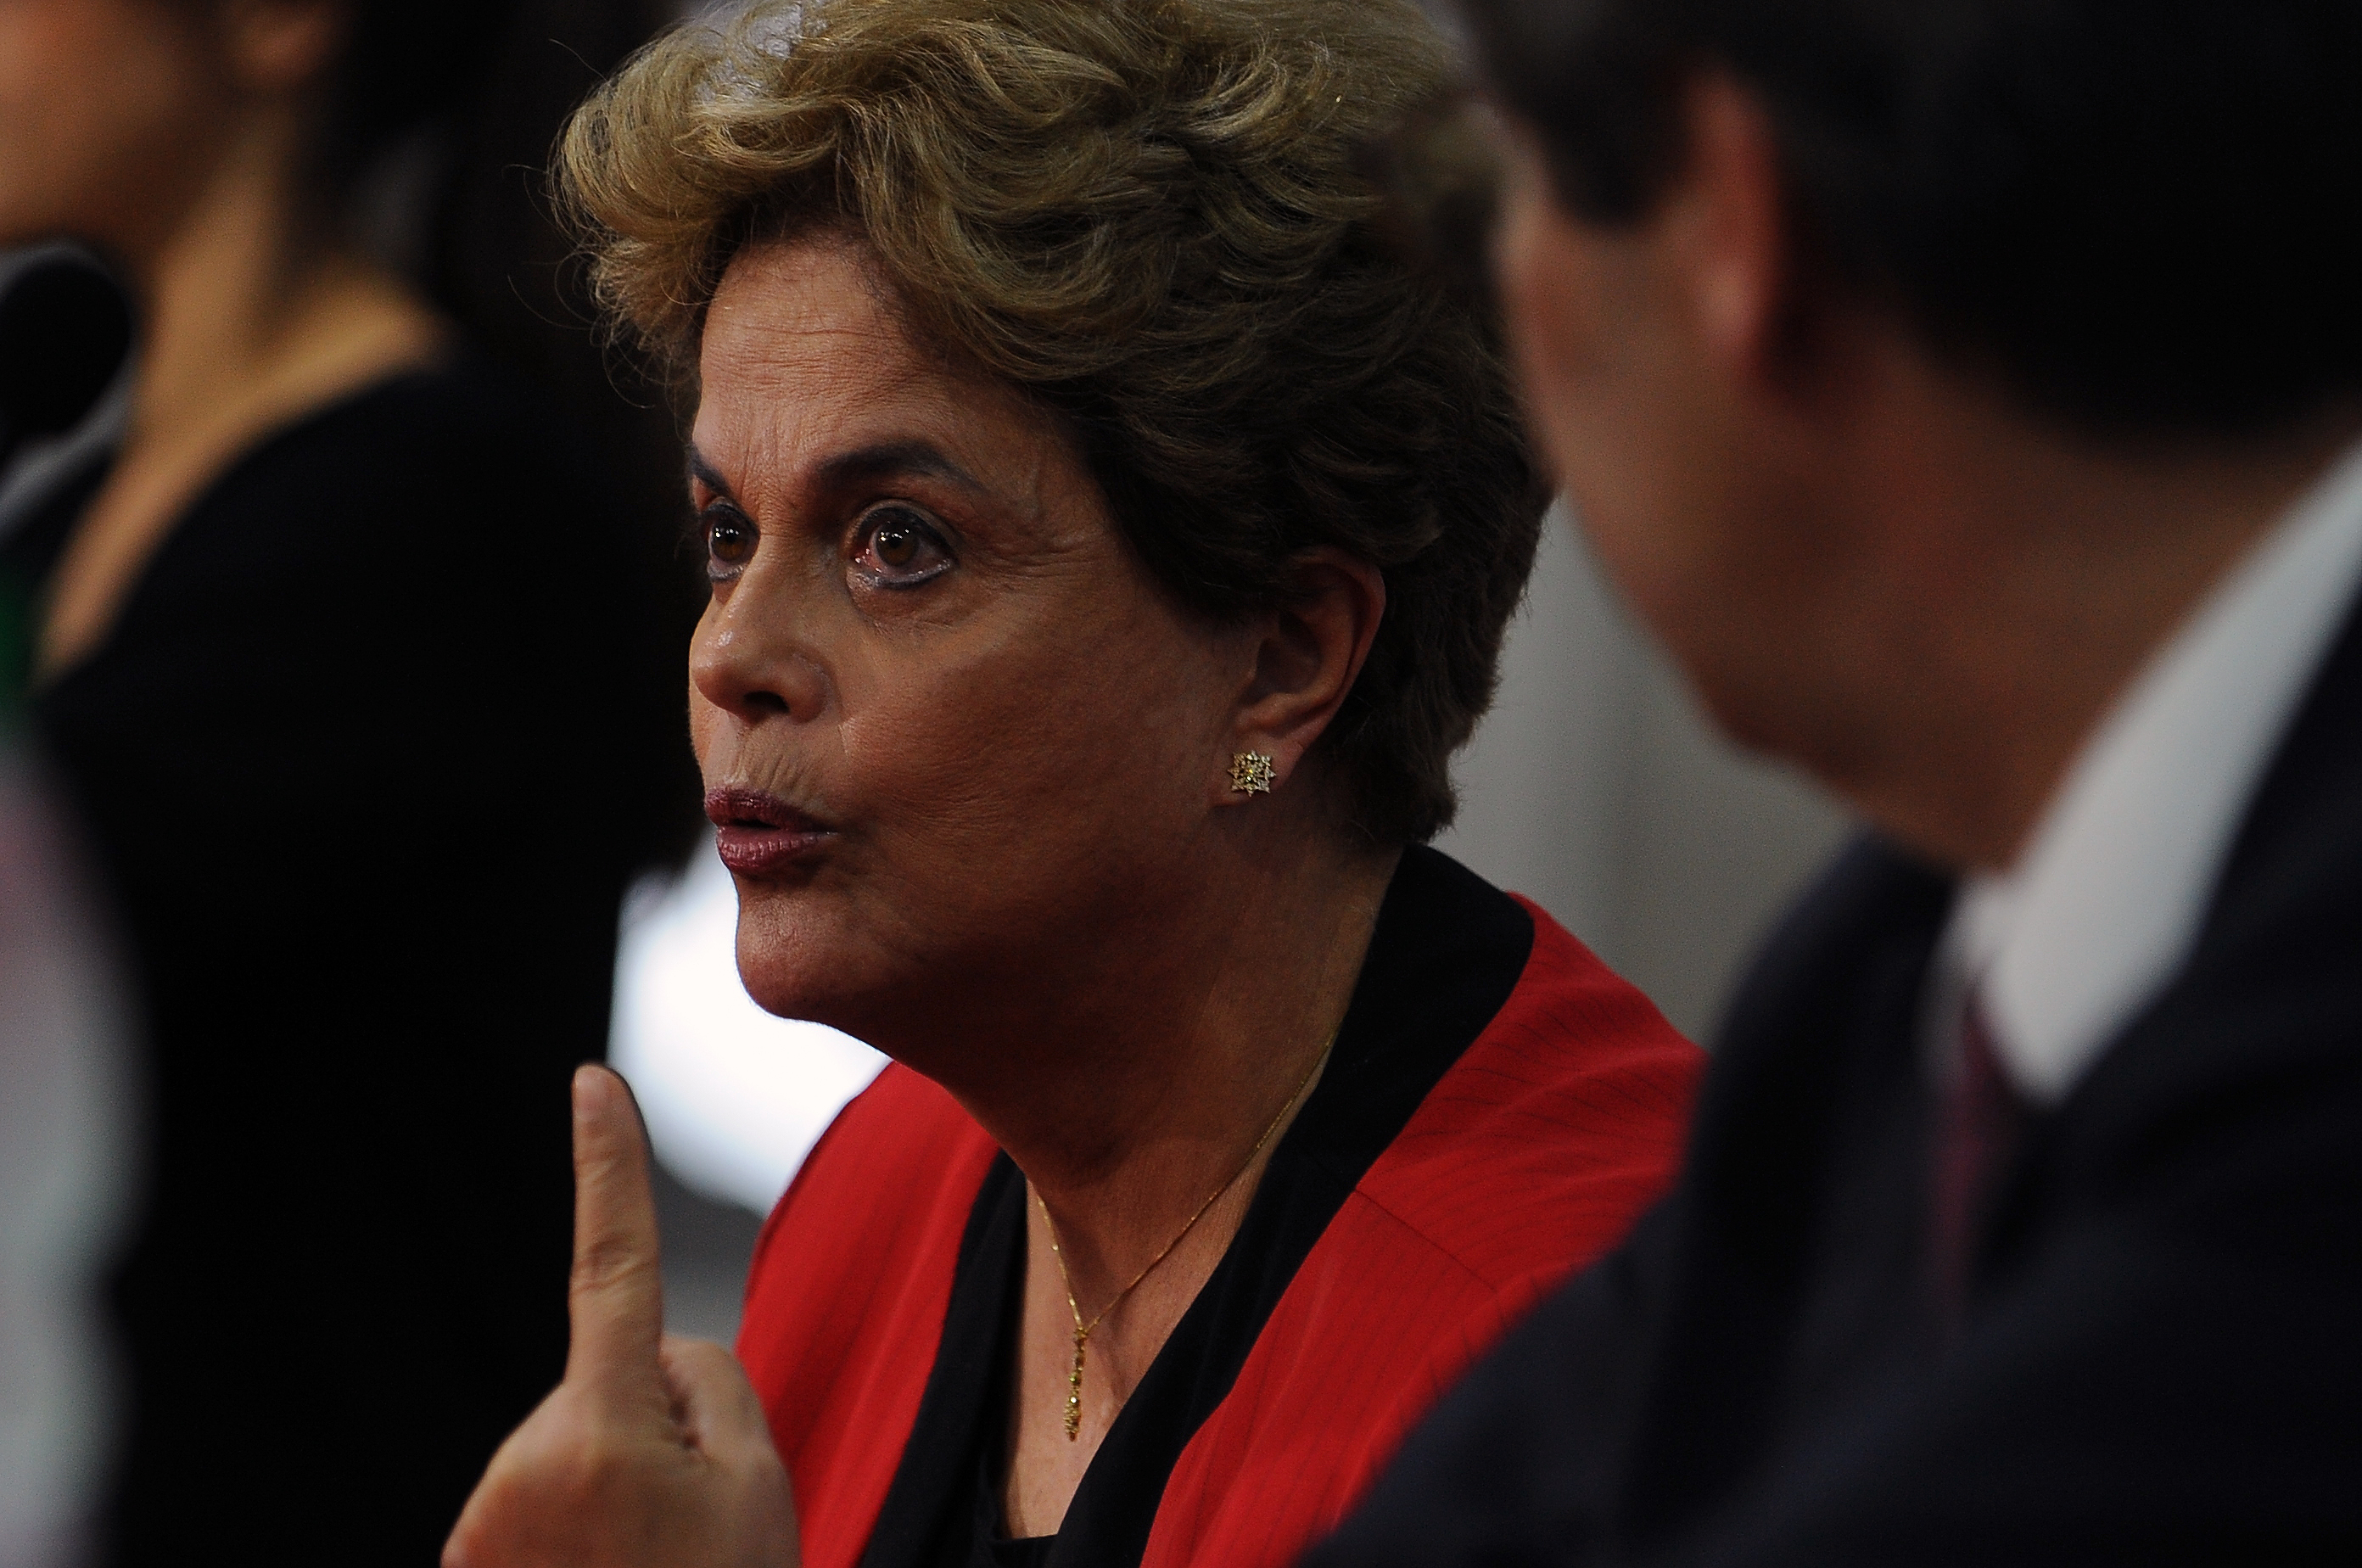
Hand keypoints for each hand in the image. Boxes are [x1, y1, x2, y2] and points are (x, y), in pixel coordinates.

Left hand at [444, 1065, 799, 1567]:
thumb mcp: (761, 1482)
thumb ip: (711, 1383)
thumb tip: (659, 1355)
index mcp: (599, 1427)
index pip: (614, 1266)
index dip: (609, 1166)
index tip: (593, 1080)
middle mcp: (519, 1462)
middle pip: (610, 1382)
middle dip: (658, 1427)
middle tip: (697, 1527)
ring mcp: (481, 1522)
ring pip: (576, 1445)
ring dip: (619, 1487)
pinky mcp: (466, 1561)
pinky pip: (541, 1502)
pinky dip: (580, 1531)